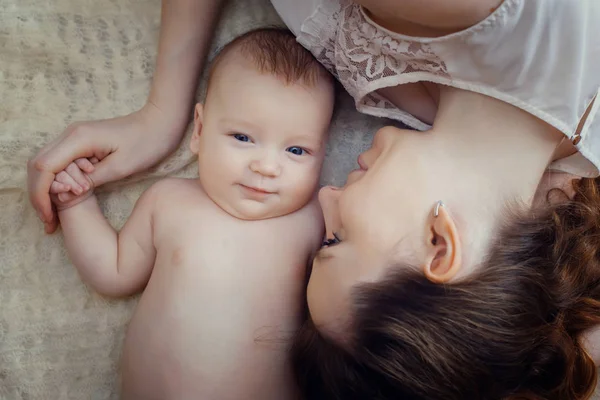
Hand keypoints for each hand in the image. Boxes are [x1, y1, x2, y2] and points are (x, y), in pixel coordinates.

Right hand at [28, 102, 188, 232]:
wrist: (159, 123)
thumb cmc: (146, 143)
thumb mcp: (122, 167)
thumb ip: (92, 180)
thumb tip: (66, 196)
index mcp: (78, 139)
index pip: (44, 168)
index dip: (41, 195)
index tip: (48, 217)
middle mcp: (70, 134)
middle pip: (37, 165)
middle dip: (38, 195)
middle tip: (48, 221)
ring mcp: (74, 136)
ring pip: (44, 163)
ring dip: (44, 188)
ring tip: (53, 214)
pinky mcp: (80, 141)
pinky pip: (58, 161)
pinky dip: (56, 180)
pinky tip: (64, 198)